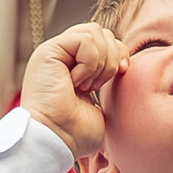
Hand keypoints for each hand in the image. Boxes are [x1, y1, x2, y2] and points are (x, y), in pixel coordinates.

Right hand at [20, 20, 126, 160]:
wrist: (58, 141)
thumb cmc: (75, 132)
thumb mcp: (99, 100)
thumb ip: (107, 76)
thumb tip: (124, 63)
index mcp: (74, 65)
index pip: (105, 39)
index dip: (119, 53)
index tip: (119, 75)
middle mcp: (62, 56)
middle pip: (102, 32)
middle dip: (111, 57)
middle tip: (96, 85)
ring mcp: (54, 52)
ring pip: (94, 31)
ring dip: (100, 61)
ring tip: (86, 85)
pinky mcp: (48, 51)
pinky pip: (84, 39)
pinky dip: (89, 62)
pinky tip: (76, 82)